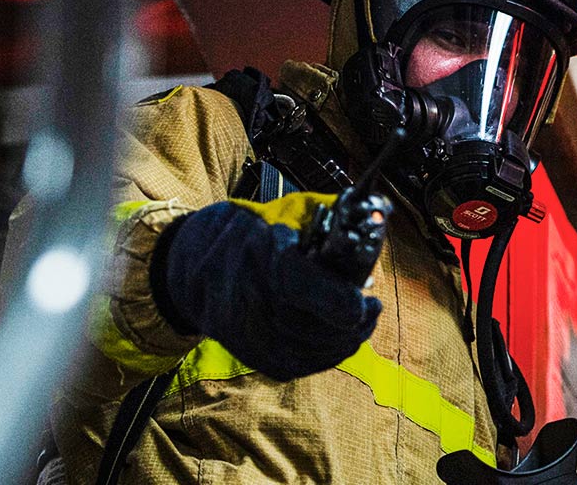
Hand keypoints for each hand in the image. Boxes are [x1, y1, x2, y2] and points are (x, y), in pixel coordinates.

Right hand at [153, 192, 382, 380]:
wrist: (196, 265)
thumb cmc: (255, 231)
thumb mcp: (291, 211)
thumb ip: (335, 217)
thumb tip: (379, 218)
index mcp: (260, 253)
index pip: (296, 284)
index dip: (334, 299)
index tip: (364, 304)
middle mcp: (248, 299)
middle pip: (310, 326)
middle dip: (352, 321)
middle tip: (372, 307)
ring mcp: (247, 334)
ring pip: (309, 351)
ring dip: (346, 339)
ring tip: (361, 319)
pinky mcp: (252, 356)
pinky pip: (300, 365)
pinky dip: (327, 353)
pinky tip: (340, 336)